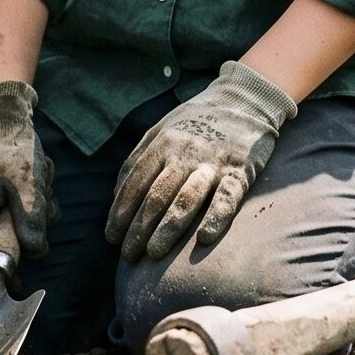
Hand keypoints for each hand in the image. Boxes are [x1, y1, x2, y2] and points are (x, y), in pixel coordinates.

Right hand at [0, 80, 54, 271]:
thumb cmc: (13, 147)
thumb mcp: (29, 184)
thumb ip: (31, 221)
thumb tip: (33, 251)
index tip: (13, 284)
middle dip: (18, 236)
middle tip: (43, 223)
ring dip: (24, 215)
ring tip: (44, 191)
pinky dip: (18, 202)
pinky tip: (37, 184)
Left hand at [104, 61, 296, 261]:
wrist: (243, 98)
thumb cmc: (196, 119)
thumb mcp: (161, 129)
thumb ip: (138, 158)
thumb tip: (116, 193)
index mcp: (162, 144)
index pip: (135, 183)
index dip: (121, 211)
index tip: (111, 237)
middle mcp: (184, 154)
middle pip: (156, 195)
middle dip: (139, 228)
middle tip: (127, 255)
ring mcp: (212, 163)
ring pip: (186, 198)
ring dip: (168, 228)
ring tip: (153, 254)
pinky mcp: (240, 170)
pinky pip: (227, 197)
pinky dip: (216, 217)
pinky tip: (203, 238)